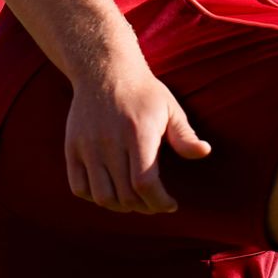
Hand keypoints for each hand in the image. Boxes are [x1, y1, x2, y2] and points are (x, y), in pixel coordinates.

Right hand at [65, 58, 211, 213]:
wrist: (104, 70)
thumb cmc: (143, 92)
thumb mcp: (169, 108)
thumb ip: (185, 134)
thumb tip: (204, 152)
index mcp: (138, 132)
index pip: (145, 183)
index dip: (159, 202)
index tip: (170, 204)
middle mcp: (110, 141)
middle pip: (125, 195)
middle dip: (145, 207)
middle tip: (154, 203)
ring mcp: (88, 146)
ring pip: (102, 196)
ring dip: (120, 207)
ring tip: (134, 201)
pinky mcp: (72, 148)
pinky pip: (79, 187)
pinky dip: (94, 197)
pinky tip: (110, 191)